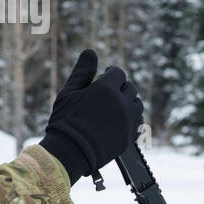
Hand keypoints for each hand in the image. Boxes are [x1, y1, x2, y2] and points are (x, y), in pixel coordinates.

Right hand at [38, 50, 143, 184]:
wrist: (70, 152)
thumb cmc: (65, 121)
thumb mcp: (69, 92)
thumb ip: (82, 71)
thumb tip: (90, 51)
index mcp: (106, 89)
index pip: (118, 73)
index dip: (111, 73)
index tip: (105, 76)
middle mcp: (121, 103)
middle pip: (130, 87)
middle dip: (120, 87)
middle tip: (109, 92)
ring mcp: (128, 120)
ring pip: (137, 104)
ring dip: (129, 102)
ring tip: (116, 106)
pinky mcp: (130, 136)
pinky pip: (138, 122)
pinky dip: (132, 118)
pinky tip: (121, 120)